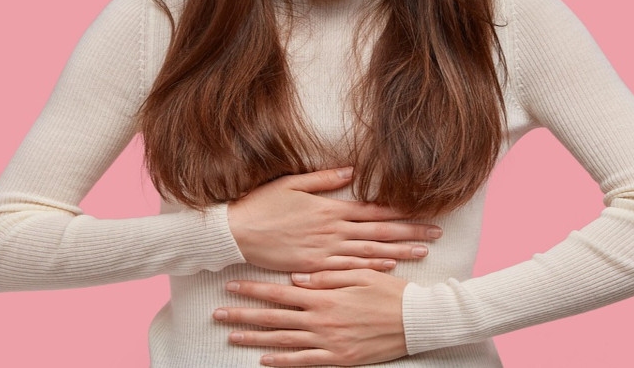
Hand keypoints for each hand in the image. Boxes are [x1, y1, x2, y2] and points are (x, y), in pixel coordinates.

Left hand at [214, 269, 408, 365]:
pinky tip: (263, 359)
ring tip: (231, 335)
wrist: (416, 321)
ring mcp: (327, 341)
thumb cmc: (390, 293)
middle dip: (243, 314)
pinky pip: (303, 361)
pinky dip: (281, 361)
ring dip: (254, 337)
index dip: (254, 289)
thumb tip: (296, 276)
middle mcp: (320, 319)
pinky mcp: (338, 358)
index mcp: (324, 295)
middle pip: (273, 317)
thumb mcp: (360, 275)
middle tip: (218, 313)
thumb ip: (327, 276)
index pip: (280, 292)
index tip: (232, 287)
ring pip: (282, 340)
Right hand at [227, 167, 440, 272]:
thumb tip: (353, 169)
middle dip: (410, 232)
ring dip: (398, 251)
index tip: (423, 211)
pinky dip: (370, 268)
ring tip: (423, 252)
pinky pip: (348, 269)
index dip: (400, 211)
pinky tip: (389, 267)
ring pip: (369, 252)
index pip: (373, 210)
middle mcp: (332, 230)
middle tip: (436, 234)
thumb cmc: (262, 204)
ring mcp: (324, 251)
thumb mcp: (293, 183)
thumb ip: (324, 178)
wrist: (237, 232)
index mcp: (330, 208)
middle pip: (379, 232)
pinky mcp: (314, 267)